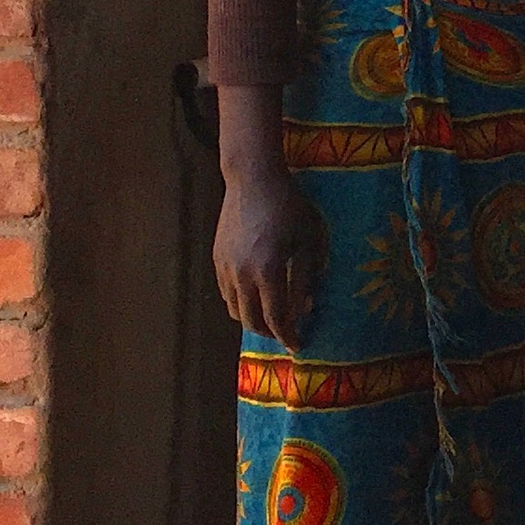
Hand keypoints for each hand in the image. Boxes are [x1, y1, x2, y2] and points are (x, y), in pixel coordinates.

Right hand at [213, 165, 322, 346]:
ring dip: (254, 320)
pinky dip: (241, 302)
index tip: (299, 345)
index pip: (277, 318)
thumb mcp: (308, 239)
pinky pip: (227, 293)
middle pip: (252, 321)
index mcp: (268, 270)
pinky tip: (256, 295)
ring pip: (235, 310)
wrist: (253, 179)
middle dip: (271, 333)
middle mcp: (241, 275)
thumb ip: (307, 276)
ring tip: (272, 316)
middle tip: (287, 333)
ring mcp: (224, 268)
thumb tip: (306, 305)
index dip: (288, 335)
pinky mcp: (216, 259)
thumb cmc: (289, 205)